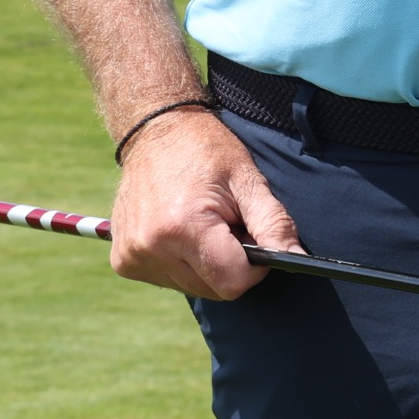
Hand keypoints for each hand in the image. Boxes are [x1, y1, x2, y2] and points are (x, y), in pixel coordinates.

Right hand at [108, 108, 303, 298]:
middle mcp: (151, 247)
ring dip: (206, 264)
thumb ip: (274, 224)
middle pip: (213, 289)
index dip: (253, 267)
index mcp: (184, 226)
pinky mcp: (123, 261)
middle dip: (230, 264)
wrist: (155, 129)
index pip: (233, 282)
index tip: (252, 239)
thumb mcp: (248, 180)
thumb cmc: (206, 150)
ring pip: (193, 288)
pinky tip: (180, 230)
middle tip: (227, 224)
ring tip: (203, 223)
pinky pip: (169, 280)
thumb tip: (296, 259)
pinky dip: (183, 263)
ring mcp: (133, 256)